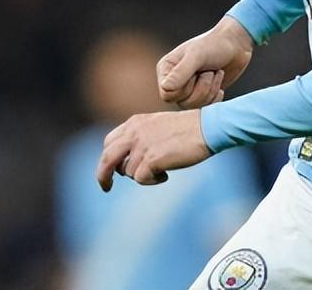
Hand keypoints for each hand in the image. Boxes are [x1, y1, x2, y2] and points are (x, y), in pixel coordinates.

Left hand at [95, 109, 212, 191]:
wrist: (208, 127)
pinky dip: (153, 181)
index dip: (108, 158)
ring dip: (143, 176)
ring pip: (128, 172)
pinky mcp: (151, 159)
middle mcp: (134, 132)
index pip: (109, 142)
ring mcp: (141, 145)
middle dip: (103, 176)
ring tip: (162, 170)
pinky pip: (141, 179)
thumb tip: (128, 162)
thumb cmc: (189, 129)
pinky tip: (166, 174)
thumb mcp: (158, 126)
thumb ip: (141, 138)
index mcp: (134, 122)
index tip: (110, 170)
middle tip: (106, 187)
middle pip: (106, 158)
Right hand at [158, 16, 254, 107]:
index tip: (197, 72)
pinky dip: (216, 96)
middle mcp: (174, 81)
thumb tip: (165, 88)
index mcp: (166, 69)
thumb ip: (181, 72)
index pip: (167, 94)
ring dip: (210, 90)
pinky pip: (205, 108)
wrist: (236, 45)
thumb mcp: (197, 56)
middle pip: (182, 103)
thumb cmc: (215, 45)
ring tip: (216, 73)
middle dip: (202, 88)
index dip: (185, 88)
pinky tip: (219, 80)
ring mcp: (188, 89)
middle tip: (210, 71)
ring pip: (194, 106)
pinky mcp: (202, 95)